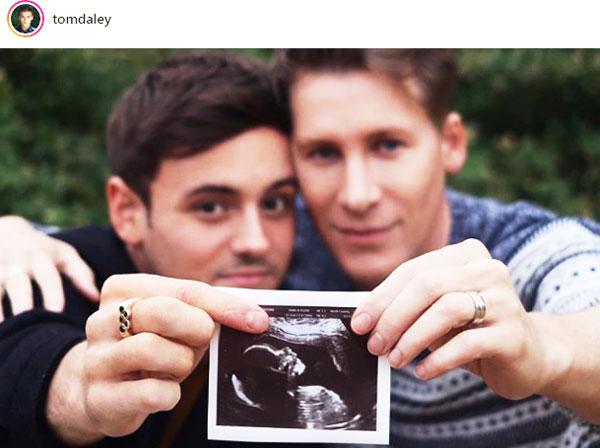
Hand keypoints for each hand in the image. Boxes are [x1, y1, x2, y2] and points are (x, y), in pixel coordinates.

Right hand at [0, 216, 98, 320]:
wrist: (6, 229)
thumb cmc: (42, 249)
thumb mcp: (63, 254)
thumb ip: (81, 274)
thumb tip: (95, 297)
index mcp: (40, 258)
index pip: (49, 278)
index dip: (53, 295)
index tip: (57, 314)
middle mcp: (16, 264)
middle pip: (18, 285)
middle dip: (22, 304)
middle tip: (27, 325)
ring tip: (3, 332)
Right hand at [47, 273, 268, 442]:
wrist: (101, 389)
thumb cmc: (151, 345)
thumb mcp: (177, 320)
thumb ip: (208, 310)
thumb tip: (256, 317)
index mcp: (122, 289)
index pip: (184, 289)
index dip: (225, 306)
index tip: (257, 321)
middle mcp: (101, 320)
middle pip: (163, 312)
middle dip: (196, 330)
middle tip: (202, 341)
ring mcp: (96, 359)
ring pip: (151, 349)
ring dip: (180, 362)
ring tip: (176, 366)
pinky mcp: (100, 397)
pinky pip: (151, 393)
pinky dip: (169, 393)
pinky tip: (164, 390)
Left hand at [350, 239, 569, 400]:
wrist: (529, 354)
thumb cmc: (471, 329)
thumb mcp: (438, 311)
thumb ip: (408, 306)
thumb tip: (364, 318)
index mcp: (465, 255)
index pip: (413, 271)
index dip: (381, 297)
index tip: (358, 323)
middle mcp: (488, 269)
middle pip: (428, 286)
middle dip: (393, 316)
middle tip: (373, 344)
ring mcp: (505, 299)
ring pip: (447, 310)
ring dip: (413, 338)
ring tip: (394, 359)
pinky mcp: (514, 333)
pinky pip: (468, 343)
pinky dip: (439, 359)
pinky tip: (422, 372)